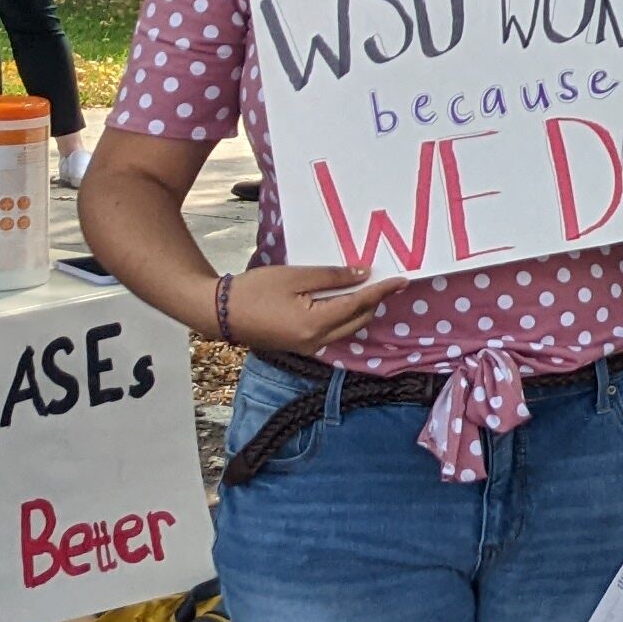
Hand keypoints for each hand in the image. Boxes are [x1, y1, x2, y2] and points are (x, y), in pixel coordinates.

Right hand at [226, 263, 404, 353]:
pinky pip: (333, 331)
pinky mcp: (301, 345)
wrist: (219, 313)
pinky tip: (344, 298)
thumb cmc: (254, 290)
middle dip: (375, 301)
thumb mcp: (295, 277)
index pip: (360, 305)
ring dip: (360, 309)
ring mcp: (308, 346)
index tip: (402, 280)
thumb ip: (331, 277)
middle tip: (385, 279)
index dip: (382, 291)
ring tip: (369, 286)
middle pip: (358, 320)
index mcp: (316, 324)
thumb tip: (363, 275)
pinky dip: (344, 316)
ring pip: (347, 329)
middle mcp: (316, 341)